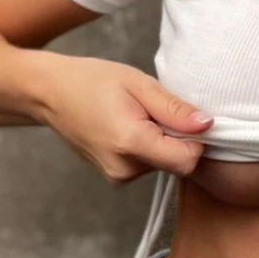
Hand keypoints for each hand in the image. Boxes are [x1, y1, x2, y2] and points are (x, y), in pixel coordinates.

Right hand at [35, 56, 214, 185]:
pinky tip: (128, 126)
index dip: (196, 139)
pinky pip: (147, 165)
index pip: (187, 161)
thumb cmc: (93, 81)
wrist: (50, 93)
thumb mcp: (139, 84)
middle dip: (176, 137)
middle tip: (152, 109)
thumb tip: (207, 125)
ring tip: (136, 115)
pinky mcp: (115, 176)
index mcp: (130, 143)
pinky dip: (147, 147)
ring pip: (163, 163)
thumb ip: (174, 109)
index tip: (185, 116)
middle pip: (177, 163)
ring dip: (160, 141)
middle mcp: (123, 169)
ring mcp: (117, 176)